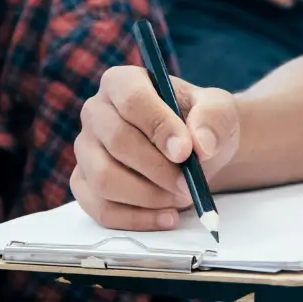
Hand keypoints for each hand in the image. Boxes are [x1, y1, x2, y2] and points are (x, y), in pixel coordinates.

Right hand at [73, 66, 240, 229]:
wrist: (194, 152)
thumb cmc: (200, 124)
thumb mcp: (218, 111)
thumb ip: (213, 119)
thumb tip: (201, 144)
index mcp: (122, 82)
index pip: (132, 100)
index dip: (159, 127)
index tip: (185, 152)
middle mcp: (95, 111)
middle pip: (117, 142)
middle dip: (158, 170)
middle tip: (189, 185)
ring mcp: (85, 149)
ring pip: (104, 179)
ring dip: (148, 197)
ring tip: (181, 198)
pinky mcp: (84, 183)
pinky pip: (100, 208)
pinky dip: (137, 219)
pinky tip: (166, 217)